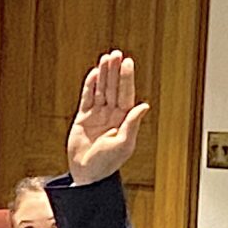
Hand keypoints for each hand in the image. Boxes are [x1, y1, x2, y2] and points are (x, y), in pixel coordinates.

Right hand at [66, 50, 149, 184]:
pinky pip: (87, 98)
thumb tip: (144, 106)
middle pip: (114, 88)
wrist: (87, 174)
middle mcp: (112, 115)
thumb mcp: (123, 144)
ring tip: (105, 58)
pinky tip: (94, 73)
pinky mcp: (83, 118)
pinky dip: (90, 85)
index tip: (127, 62)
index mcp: (124, 120)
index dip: (126, 78)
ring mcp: (98, 115)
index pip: (126, 94)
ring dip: (104, 74)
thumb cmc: (107, 163)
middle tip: (116, 54)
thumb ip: (132, 124)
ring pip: (101, 90)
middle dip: (115, 71)